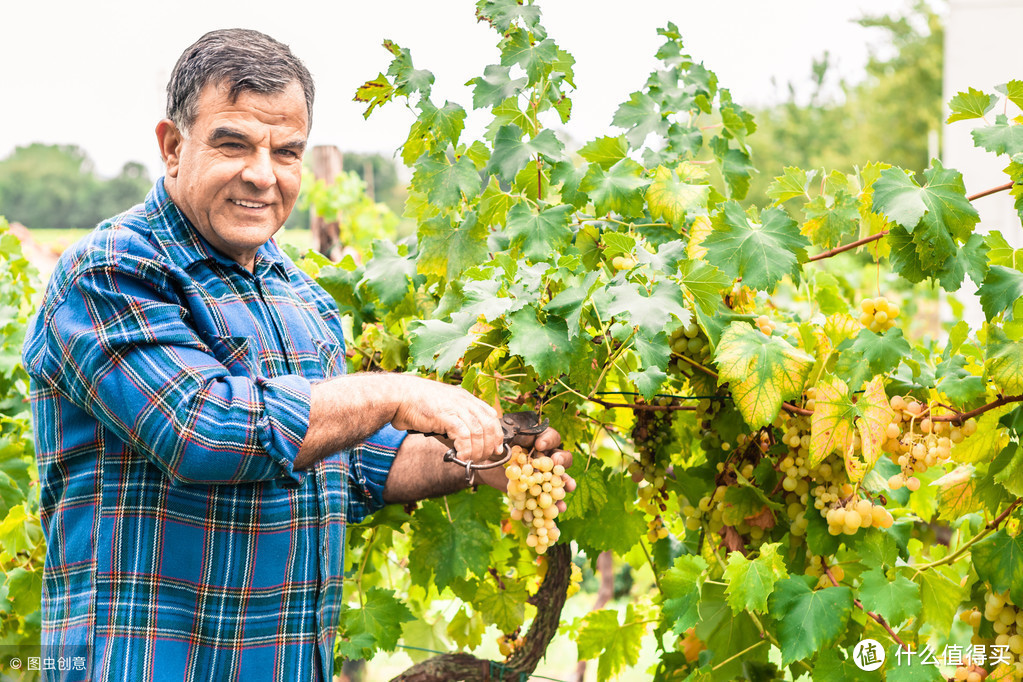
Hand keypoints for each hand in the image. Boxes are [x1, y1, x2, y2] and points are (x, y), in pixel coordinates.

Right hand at [387, 374, 503, 463]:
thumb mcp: (442, 409)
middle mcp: (464, 401)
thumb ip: (454, 421)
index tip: (495, 448)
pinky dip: (466, 449)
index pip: (491, 415)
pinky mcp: (446, 415)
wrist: (398, 395)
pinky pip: (464, 435)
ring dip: (477, 451)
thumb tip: (463, 443)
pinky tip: (461, 457)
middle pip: (489, 425)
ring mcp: (456, 407)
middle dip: (489, 446)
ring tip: (471, 460)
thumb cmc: (415, 404)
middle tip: (482, 458)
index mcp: (465, 398)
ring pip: (479, 432)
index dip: (496, 434)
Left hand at [476, 425, 576, 513]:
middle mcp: (545, 457)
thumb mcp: (503, 440)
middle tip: (556, 463)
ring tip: (569, 486)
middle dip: (562, 460)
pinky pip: (549, 497)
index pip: (551, 437)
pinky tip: (560, 507)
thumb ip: (516, 437)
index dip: (548, 440)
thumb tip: (527, 436)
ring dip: (566, 482)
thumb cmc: (495, 449)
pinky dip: (556, 503)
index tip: (539, 445)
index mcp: (539, 440)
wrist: (485, 467)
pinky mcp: (537, 491)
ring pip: (560, 478)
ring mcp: (543, 475)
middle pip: (561, 457)